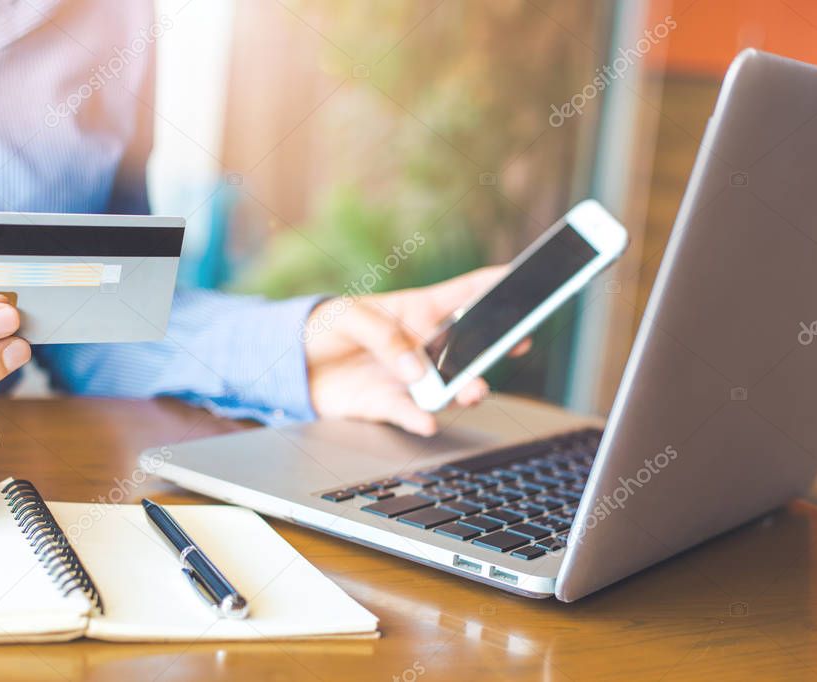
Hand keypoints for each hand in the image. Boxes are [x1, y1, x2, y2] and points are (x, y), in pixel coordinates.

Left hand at [304, 266, 529, 435]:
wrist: (290, 366)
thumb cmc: (322, 327)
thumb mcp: (349, 316)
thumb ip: (383, 336)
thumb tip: (414, 368)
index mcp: (418, 311)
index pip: (466, 294)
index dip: (497, 285)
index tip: (525, 281)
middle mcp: (421, 346)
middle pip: (469, 346)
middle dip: (495, 346)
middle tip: (515, 345)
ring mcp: (409, 378)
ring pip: (448, 386)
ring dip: (464, 389)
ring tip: (472, 392)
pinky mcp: (388, 405)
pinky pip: (411, 414)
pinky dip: (419, 419)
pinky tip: (427, 420)